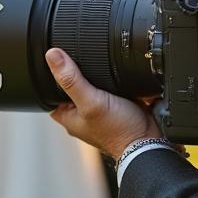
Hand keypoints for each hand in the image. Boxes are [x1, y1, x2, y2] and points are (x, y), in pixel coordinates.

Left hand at [45, 47, 161, 159]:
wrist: (148, 142)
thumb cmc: (119, 131)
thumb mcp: (91, 102)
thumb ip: (71, 80)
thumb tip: (53, 56)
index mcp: (68, 116)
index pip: (50, 91)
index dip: (52, 74)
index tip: (60, 58)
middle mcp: (81, 114)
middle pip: (72, 86)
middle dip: (78, 73)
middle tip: (85, 62)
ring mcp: (98, 111)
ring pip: (92, 86)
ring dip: (97, 77)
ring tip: (103, 70)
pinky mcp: (115, 107)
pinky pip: (109, 89)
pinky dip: (112, 82)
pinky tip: (117, 77)